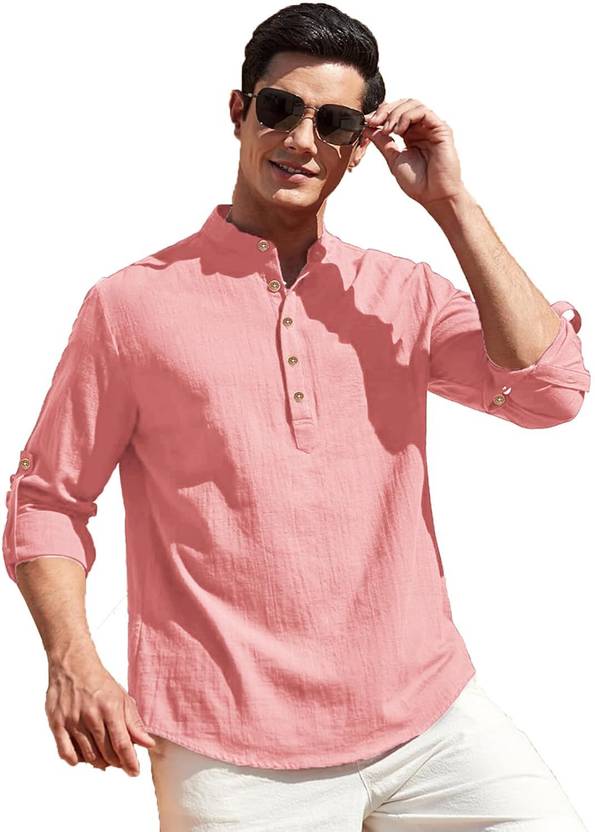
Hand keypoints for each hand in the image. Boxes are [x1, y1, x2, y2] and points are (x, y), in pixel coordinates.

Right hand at [45, 647, 155, 775]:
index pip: (122, 744)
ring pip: (88, 755)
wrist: (72, 665)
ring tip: (105, 760)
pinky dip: (76, 760)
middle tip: (120, 762)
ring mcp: (72, 721)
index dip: (130, 761)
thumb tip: (148, 744)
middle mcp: (91, 716)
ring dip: (99, 762)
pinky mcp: (57, 724)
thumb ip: (134, 723)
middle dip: (116, 762)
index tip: (135, 772)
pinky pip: (66, 753)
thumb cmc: (100, 682)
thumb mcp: (122, 698)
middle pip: (106, 752)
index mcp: (110, 708)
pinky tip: (83, 758)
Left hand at [361, 98, 465, 208]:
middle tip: (374, 122)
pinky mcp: (441, 129)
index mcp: (410, 135)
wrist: (434, 196)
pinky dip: (407, 116)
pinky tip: (399, 130)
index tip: (367, 122)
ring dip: (395, 113)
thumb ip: (382, 142)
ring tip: (388, 130)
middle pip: (403, 104)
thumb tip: (368, 128)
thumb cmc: (418, 183)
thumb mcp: (393, 159)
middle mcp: (422, 128)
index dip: (380, 114)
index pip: (395, 113)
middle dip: (386, 110)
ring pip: (413, 104)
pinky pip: (424, 112)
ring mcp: (431, 127)